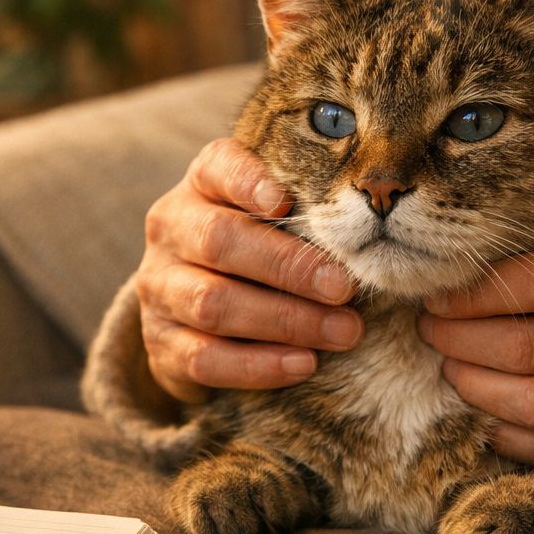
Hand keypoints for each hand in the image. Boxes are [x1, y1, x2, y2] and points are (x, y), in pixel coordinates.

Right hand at [136, 137, 360, 403]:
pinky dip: (259, 365)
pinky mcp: (161, 342)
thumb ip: (310, 213)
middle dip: (288, 267)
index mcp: (201, 186)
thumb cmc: (259, 253)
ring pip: (212, 304)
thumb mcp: (277, 222)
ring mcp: (159, 288)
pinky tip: (304, 364)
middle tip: (345, 289)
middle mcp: (171, 229)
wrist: (198, 315)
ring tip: (342, 333)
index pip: (217, 168)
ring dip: (285, 321)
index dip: (249, 182)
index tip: (287, 203)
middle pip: (219, 240)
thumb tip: (375, 228)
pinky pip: (205, 358)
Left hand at [417, 210, 533, 479]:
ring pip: (533, 403)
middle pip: (523, 344)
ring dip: (474, 389)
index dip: (474, 291)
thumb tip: (494, 219)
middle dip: (458, 338)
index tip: (437, 292)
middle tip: (429, 329)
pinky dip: (510, 438)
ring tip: (450, 368)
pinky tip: (485, 416)